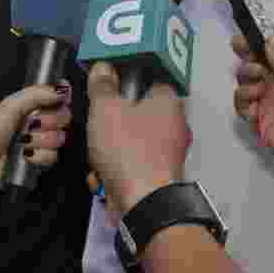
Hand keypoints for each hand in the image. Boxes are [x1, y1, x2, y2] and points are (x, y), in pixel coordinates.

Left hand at [0, 81, 72, 190]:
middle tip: (29, 124)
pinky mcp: (40, 161)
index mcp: (32, 106)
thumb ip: (36, 94)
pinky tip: (24, 155)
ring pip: (59, 138)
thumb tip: (59, 90)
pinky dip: (38, 156)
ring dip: (39, 140)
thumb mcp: (9, 106)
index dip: (59, 101)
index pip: (59, 98)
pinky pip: (53, 157)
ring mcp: (40, 142)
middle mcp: (39, 123)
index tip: (53, 102)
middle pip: (63, 118)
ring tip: (21, 141)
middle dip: (46, 122)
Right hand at [86, 62, 190, 217]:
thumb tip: (103, 67)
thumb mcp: (105, 109)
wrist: (144, 205)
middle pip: (134, 111)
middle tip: (98, 128)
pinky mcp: (160, 174)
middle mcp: (175, 123)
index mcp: (168, 100)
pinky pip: (132, 163)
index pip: (147, 77)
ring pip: (130, 140)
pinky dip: (116, 169)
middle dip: (110, 123)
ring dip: (108, 150)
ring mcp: (169, 151)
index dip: (122, 80)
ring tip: (99, 159)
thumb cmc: (128, 150)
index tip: (104, 88)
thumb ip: (102, 85)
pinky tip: (104, 178)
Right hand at [232, 31, 273, 180]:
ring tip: (257, 87)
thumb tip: (269, 40)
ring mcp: (269, 99)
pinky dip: (244, 104)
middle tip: (245, 55)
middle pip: (255, 60)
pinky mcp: (260, 119)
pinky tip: (255, 107)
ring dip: (245, 79)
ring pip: (245, 81)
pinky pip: (242, 106)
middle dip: (246, 55)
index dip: (263, 38)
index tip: (248, 34)